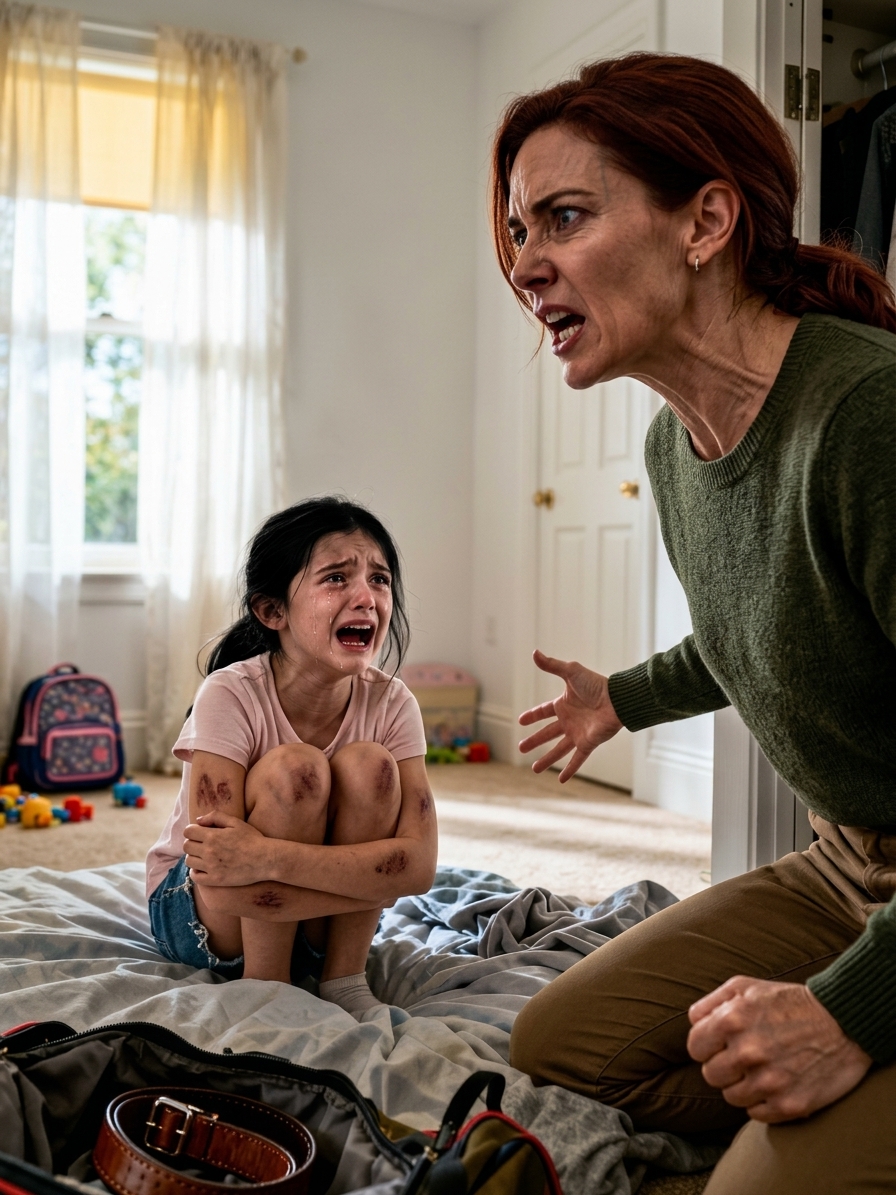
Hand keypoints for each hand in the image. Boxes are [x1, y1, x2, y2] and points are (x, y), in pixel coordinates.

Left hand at [184, 811, 272, 886]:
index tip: (200, 832)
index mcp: (212, 836)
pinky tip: (204, 868)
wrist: (265, 859)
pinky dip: (196, 871)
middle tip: (203, 844)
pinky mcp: (215, 880)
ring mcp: (211, 867)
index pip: (188, 831)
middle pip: (186, 846)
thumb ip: (216, 817)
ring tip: (204, 856)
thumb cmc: (252, 839)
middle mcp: (208, 852)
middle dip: (192, 842)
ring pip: (189, 861)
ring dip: (194, 857)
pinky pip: (195, 877)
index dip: (192, 830)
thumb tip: (198, 820)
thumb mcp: (235, 822)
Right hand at [518, 650, 623, 780]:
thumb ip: (552, 665)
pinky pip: (577, 759)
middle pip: (547, 733)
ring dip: (546, 759)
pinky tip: (560, 779)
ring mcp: (578, 734)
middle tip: (520, 748)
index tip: (521, 720)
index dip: (532, 716)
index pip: (544, 711)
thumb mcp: (570, 672)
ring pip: (558, 750)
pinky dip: (570, 769)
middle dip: (534, 741)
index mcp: (564, 704)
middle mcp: (569, 721)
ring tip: (534, 769)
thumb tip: (534, 653)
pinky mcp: (587, 743)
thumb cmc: (596, 684)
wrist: (616, 700)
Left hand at [687, 975, 872, 1122]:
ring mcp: (769, 1082)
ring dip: (742, 1085)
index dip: (707, 1046)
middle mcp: (748, 1052)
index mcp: (732, 1020)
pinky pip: (756, 1114)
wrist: (844, 1022)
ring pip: (732, 1097)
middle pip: (711, 1075)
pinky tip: (775, 1084)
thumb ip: (711, 1003)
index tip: (721, 1044)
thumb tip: (692, 1022)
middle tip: (743, 1057)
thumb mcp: (746, 987)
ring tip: (761, 1069)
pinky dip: (762, 1102)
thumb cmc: (790, 1001)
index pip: (695, 1048)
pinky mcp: (789, 1105)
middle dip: (724, 1066)